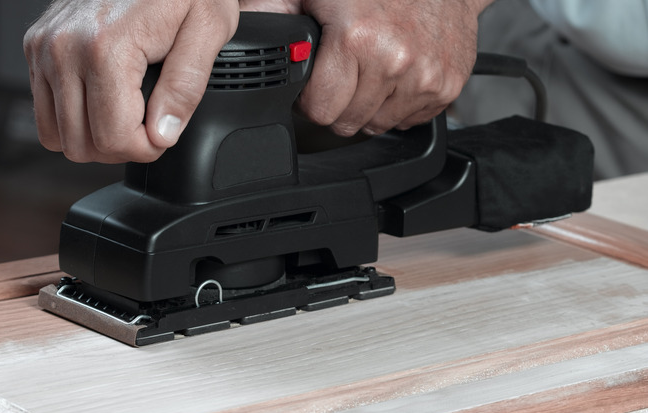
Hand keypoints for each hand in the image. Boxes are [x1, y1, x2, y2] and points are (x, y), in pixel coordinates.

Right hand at [23, 0, 238, 162]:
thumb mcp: (207, 28)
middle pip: (81, 145)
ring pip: (57, 136)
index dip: (146, 149)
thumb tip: (162, 134)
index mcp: (105, 47)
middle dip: (121, 147)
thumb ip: (186, 86)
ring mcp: (44, 48)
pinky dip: (74, 118)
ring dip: (95, 137)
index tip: (163, 133)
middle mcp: (64, 49)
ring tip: (127, 116)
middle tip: (148, 125)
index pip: (113, 139)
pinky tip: (103, 102)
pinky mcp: (35, 47)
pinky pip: (44, 112)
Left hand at [240, 0, 491, 135]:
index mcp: (357, 39)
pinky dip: (398, 103)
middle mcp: (395, 61)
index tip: (316, 80)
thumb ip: (271, 13)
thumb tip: (240, 39)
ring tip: (371, 68)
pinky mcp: (446, 86)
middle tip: (344, 71)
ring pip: (377, 126)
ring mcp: (424, 77)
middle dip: (338, 103)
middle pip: (347, 123)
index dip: (310, 98)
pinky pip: (408, 120)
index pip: (320, 110)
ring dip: (368, 105)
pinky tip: (397, 73)